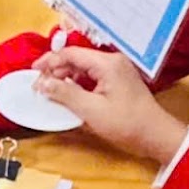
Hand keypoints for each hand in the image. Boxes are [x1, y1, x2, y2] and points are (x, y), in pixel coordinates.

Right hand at [32, 45, 188, 160]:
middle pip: (76, 59)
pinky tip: (69, 96)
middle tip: (40, 87)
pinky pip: (92, 77)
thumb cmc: (128, 123)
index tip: (34, 72)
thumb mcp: (91, 110)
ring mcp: (116, 71)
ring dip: (66, 79)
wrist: (155, 135)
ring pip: (83, 68)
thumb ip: (65, 94)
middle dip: (56, 71)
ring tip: (52, 92)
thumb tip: (43, 83)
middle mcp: (112, 62)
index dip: (49, 61)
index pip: (71, 54)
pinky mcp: (118, 81)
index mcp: (107, 63)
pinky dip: (78, 85)